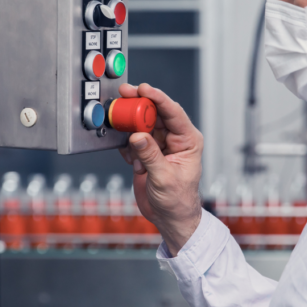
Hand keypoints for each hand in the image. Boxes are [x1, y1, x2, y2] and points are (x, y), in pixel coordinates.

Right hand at [117, 83, 203, 255]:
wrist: (169, 218)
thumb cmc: (178, 200)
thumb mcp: (165, 178)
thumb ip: (151, 155)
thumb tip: (137, 136)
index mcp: (187, 140)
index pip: (173, 112)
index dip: (158, 98)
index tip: (144, 88)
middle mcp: (174, 139)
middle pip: (155, 113)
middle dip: (139, 104)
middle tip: (124, 95)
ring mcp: (159, 145)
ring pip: (142, 124)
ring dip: (130, 124)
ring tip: (119, 121)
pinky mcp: (145, 152)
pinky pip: (132, 139)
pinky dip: (126, 143)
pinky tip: (126, 153)